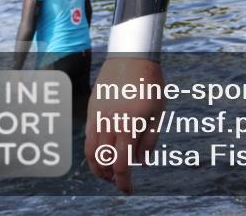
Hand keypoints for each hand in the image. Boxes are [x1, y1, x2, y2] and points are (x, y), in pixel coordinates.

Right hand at [85, 57, 164, 193]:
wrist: (132, 55)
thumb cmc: (151, 82)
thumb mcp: (158, 110)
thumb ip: (150, 138)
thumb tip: (142, 162)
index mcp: (129, 125)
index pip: (121, 164)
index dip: (124, 181)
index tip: (129, 190)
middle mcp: (110, 123)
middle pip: (104, 162)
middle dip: (111, 177)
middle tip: (121, 182)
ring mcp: (98, 116)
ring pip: (92, 152)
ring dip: (99, 167)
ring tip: (109, 173)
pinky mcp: (92, 109)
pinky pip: (88, 137)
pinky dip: (93, 152)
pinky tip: (102, 153)